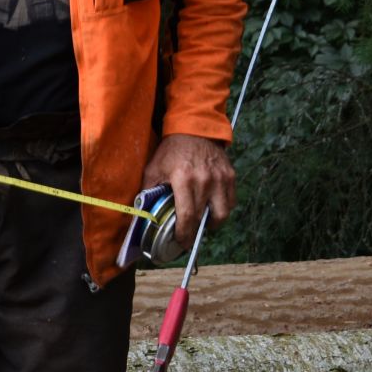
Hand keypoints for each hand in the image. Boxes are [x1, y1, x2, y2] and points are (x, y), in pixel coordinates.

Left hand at [141, 133, 235, 247]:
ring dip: (212, 223)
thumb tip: (141, 213)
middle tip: (187, 238)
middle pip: (204, 217)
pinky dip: (222, 209)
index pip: (187, 215)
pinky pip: (231, 201)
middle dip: (195, 232)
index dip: (184, 233)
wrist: (194, 129)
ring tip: (202, 224)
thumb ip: (148, 191)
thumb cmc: (171, 151)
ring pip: (223, 213)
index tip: (180, 242)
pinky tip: (212, 209)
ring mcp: (220, 179)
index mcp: (184, 179)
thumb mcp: (153, 168)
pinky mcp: (230, 176)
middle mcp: (205, 181)